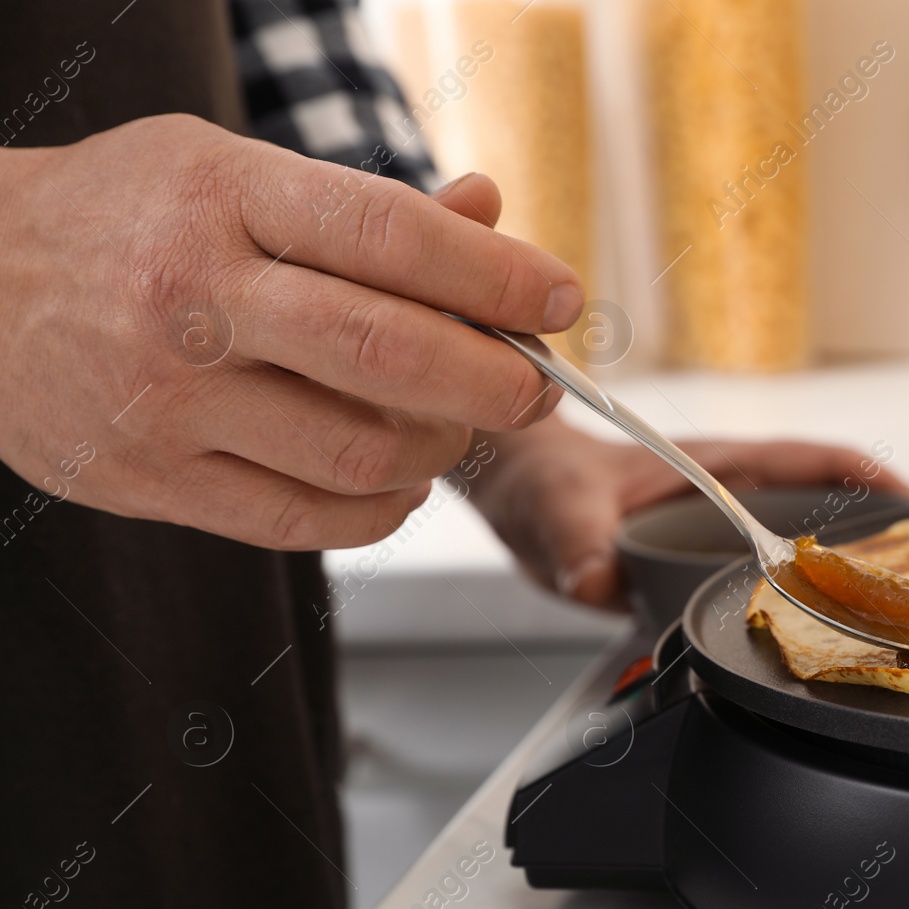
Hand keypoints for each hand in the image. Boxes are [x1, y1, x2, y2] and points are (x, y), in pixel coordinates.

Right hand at [0, 115, 578, 548]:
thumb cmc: (129, 220)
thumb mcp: (233, 171)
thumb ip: (365, 206)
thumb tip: (489, 211)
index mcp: (224, 199)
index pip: (392, 237)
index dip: (496, 276)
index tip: (559, 299)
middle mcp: (195, 299)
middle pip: (389, 353)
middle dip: (495, 381)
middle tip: (533, 387)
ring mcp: (169, 399)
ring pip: (360, 451)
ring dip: (441, 450)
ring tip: (451, 428)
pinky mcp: (153, 480)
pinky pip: (307, 519)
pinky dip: (382, 508)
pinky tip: (396, 476)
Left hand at [468, 419, 908, 608]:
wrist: (518, 487)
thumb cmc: (543, 479)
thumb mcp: (556, 511)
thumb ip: (576, 546)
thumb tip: (597, 582)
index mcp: (715, 463)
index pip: (814, 462)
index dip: (873, 481)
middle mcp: (729, 490)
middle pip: (830, 506)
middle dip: (885, 535)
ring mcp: (721, 522)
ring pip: (804, 541)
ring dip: (849, 570)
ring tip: (895, 618)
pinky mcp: (704, 553)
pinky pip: (768, 571)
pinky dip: (801, 596)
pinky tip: (815, 636)